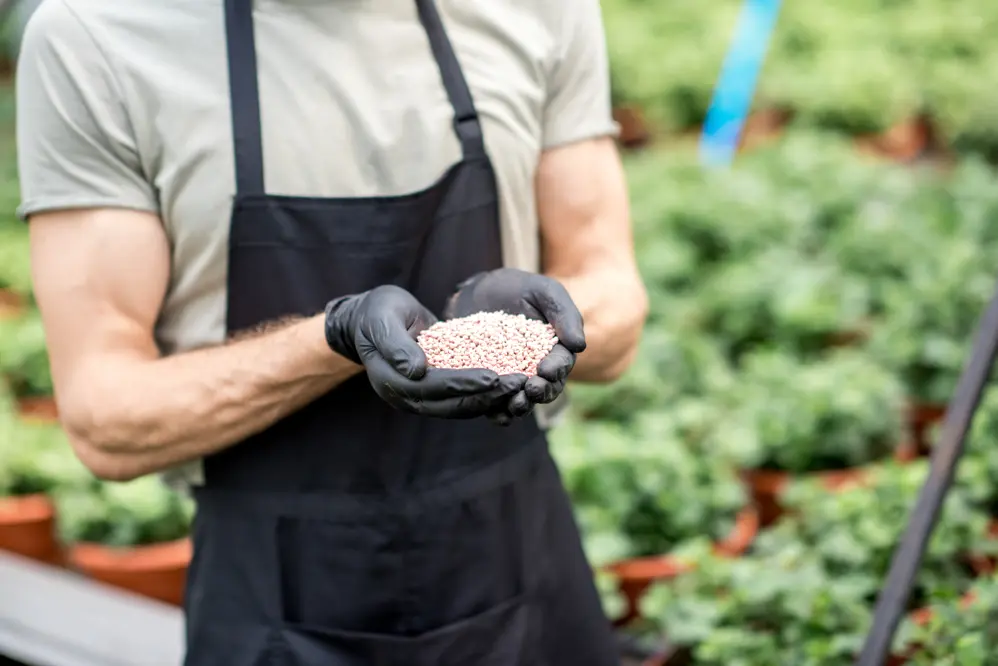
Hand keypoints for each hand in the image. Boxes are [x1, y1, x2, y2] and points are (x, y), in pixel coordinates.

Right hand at [325, 286, 525, 417]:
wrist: (372, 318)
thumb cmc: (376, 313)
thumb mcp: (381, 320)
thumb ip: (396, 344)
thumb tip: (416, 370)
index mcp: (392, 384)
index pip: (434, 388)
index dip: (464, 383)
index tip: (493, 377)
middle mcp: (409, 398)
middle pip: (453, 405)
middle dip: (488, 395)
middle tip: (519, 383)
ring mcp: (423, 398)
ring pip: (463, 406)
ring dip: (493, 398)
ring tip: (522, 384)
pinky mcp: (438, 391)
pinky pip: (465, 397)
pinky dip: (488, 393)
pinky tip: (513, 383)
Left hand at [445, 268, 585, 423]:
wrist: (479, 291)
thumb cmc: (518, 289)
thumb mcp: (544, 291)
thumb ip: (563, 314)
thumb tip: (579, 346)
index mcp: (556, 350)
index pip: (561, 364)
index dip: (556, 369)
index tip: (547, 370)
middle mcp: (538, 370)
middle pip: (546, 388)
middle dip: (541, 392)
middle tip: (532, 389)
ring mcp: (514, 379)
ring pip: (523, 400)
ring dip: (521, 406)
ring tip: (515, 404)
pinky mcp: (491, 384)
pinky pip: (496, 402)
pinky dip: (496, 411)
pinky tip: (493, 413)